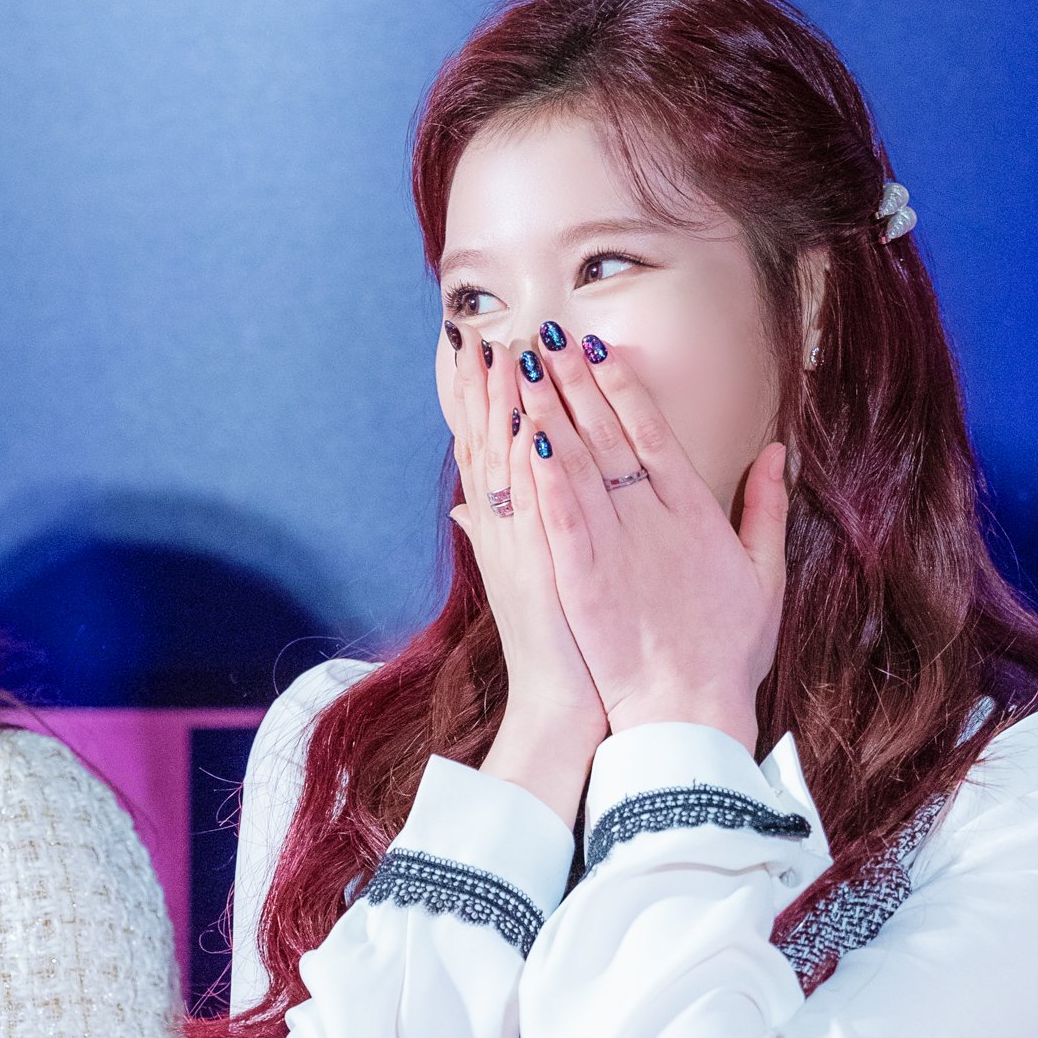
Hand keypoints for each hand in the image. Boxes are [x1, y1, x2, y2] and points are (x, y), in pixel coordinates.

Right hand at [448, 330, 608, 760]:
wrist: (569, 706)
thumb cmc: (566, 647)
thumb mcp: (528, 581)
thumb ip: (502, 533)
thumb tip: (469, 503)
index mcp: (512, 528)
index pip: (493, 448)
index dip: (484, 398)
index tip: (481, 347)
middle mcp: (507, 530)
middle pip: (489, 443)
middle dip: (484, 388)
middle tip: (478, 331)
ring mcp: (520, 547)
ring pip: (503, 464)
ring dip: (500, 409)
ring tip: (497, 353)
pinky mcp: (541, 566)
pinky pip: (529, 503)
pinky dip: (522, 462)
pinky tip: (520, 420)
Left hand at [513, 323, 789, 752]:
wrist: (691, 715)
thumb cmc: (727, 653)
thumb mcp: (764, 576)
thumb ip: (766, 508)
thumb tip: (777, 453)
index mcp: (694, 513)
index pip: (653, 434)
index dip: (624, 388)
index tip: (600, 350)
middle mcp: (653, 519)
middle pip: (607, 435)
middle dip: (574, 382)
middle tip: (543, 334)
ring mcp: (617, 547)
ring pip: (578, 465)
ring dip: (549, 412)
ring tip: (521, 368)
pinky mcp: (583, 579)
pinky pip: (560, 515)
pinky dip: (543, 476)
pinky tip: (525, 440)